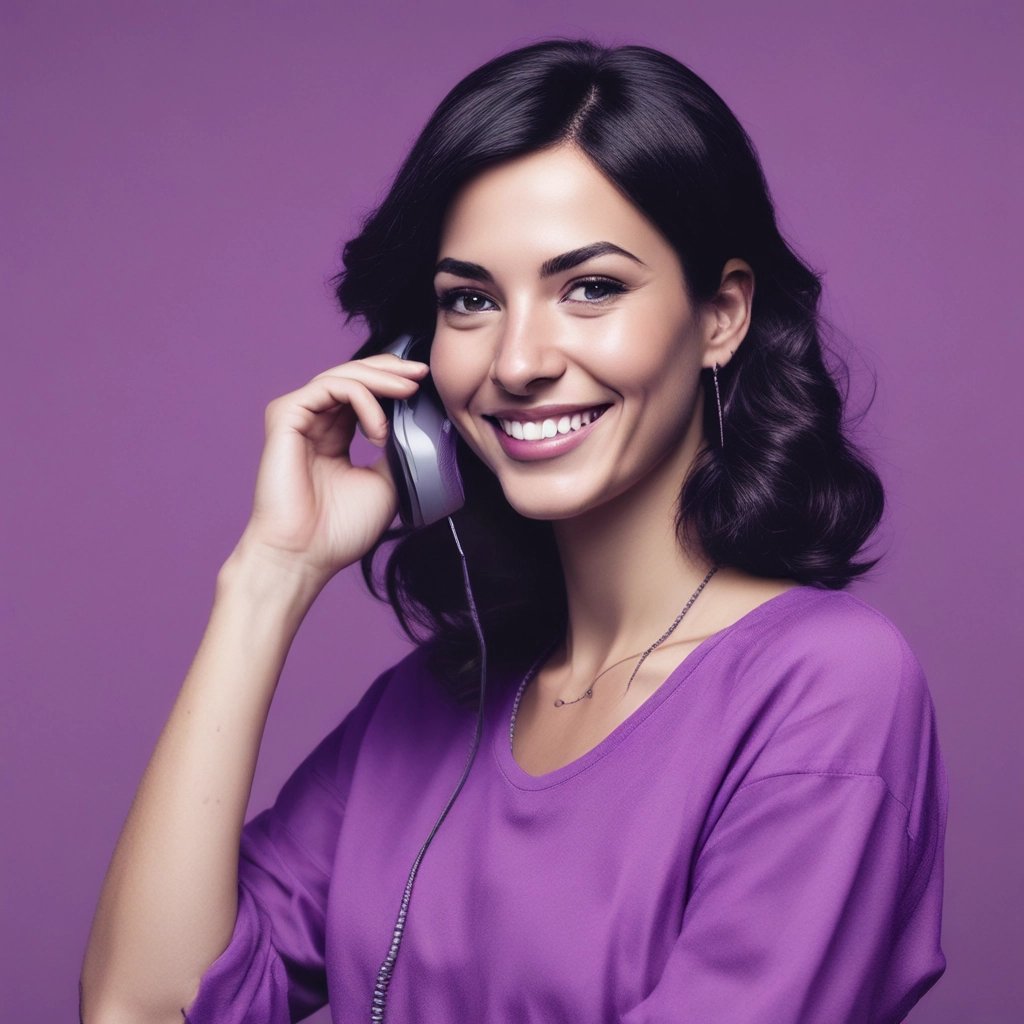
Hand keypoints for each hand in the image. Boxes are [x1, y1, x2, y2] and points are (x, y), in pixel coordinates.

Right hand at [234, 353, 429, 582]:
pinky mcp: (285, 417)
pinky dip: (362, 399)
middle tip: (421, 373)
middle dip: (391, 370)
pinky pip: (330, 388)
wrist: (306, 555)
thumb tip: (417, 422)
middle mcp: (314, 422)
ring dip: (381, 381)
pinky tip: (379, 429)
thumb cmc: (339, 530)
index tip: (424, 382)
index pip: (363, 393)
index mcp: (334, 436)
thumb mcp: (386, 483)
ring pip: (343, 376)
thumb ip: (395, 448)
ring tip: (408, 395)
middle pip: (353, 375)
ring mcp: (297, 417)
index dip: (393, 382)